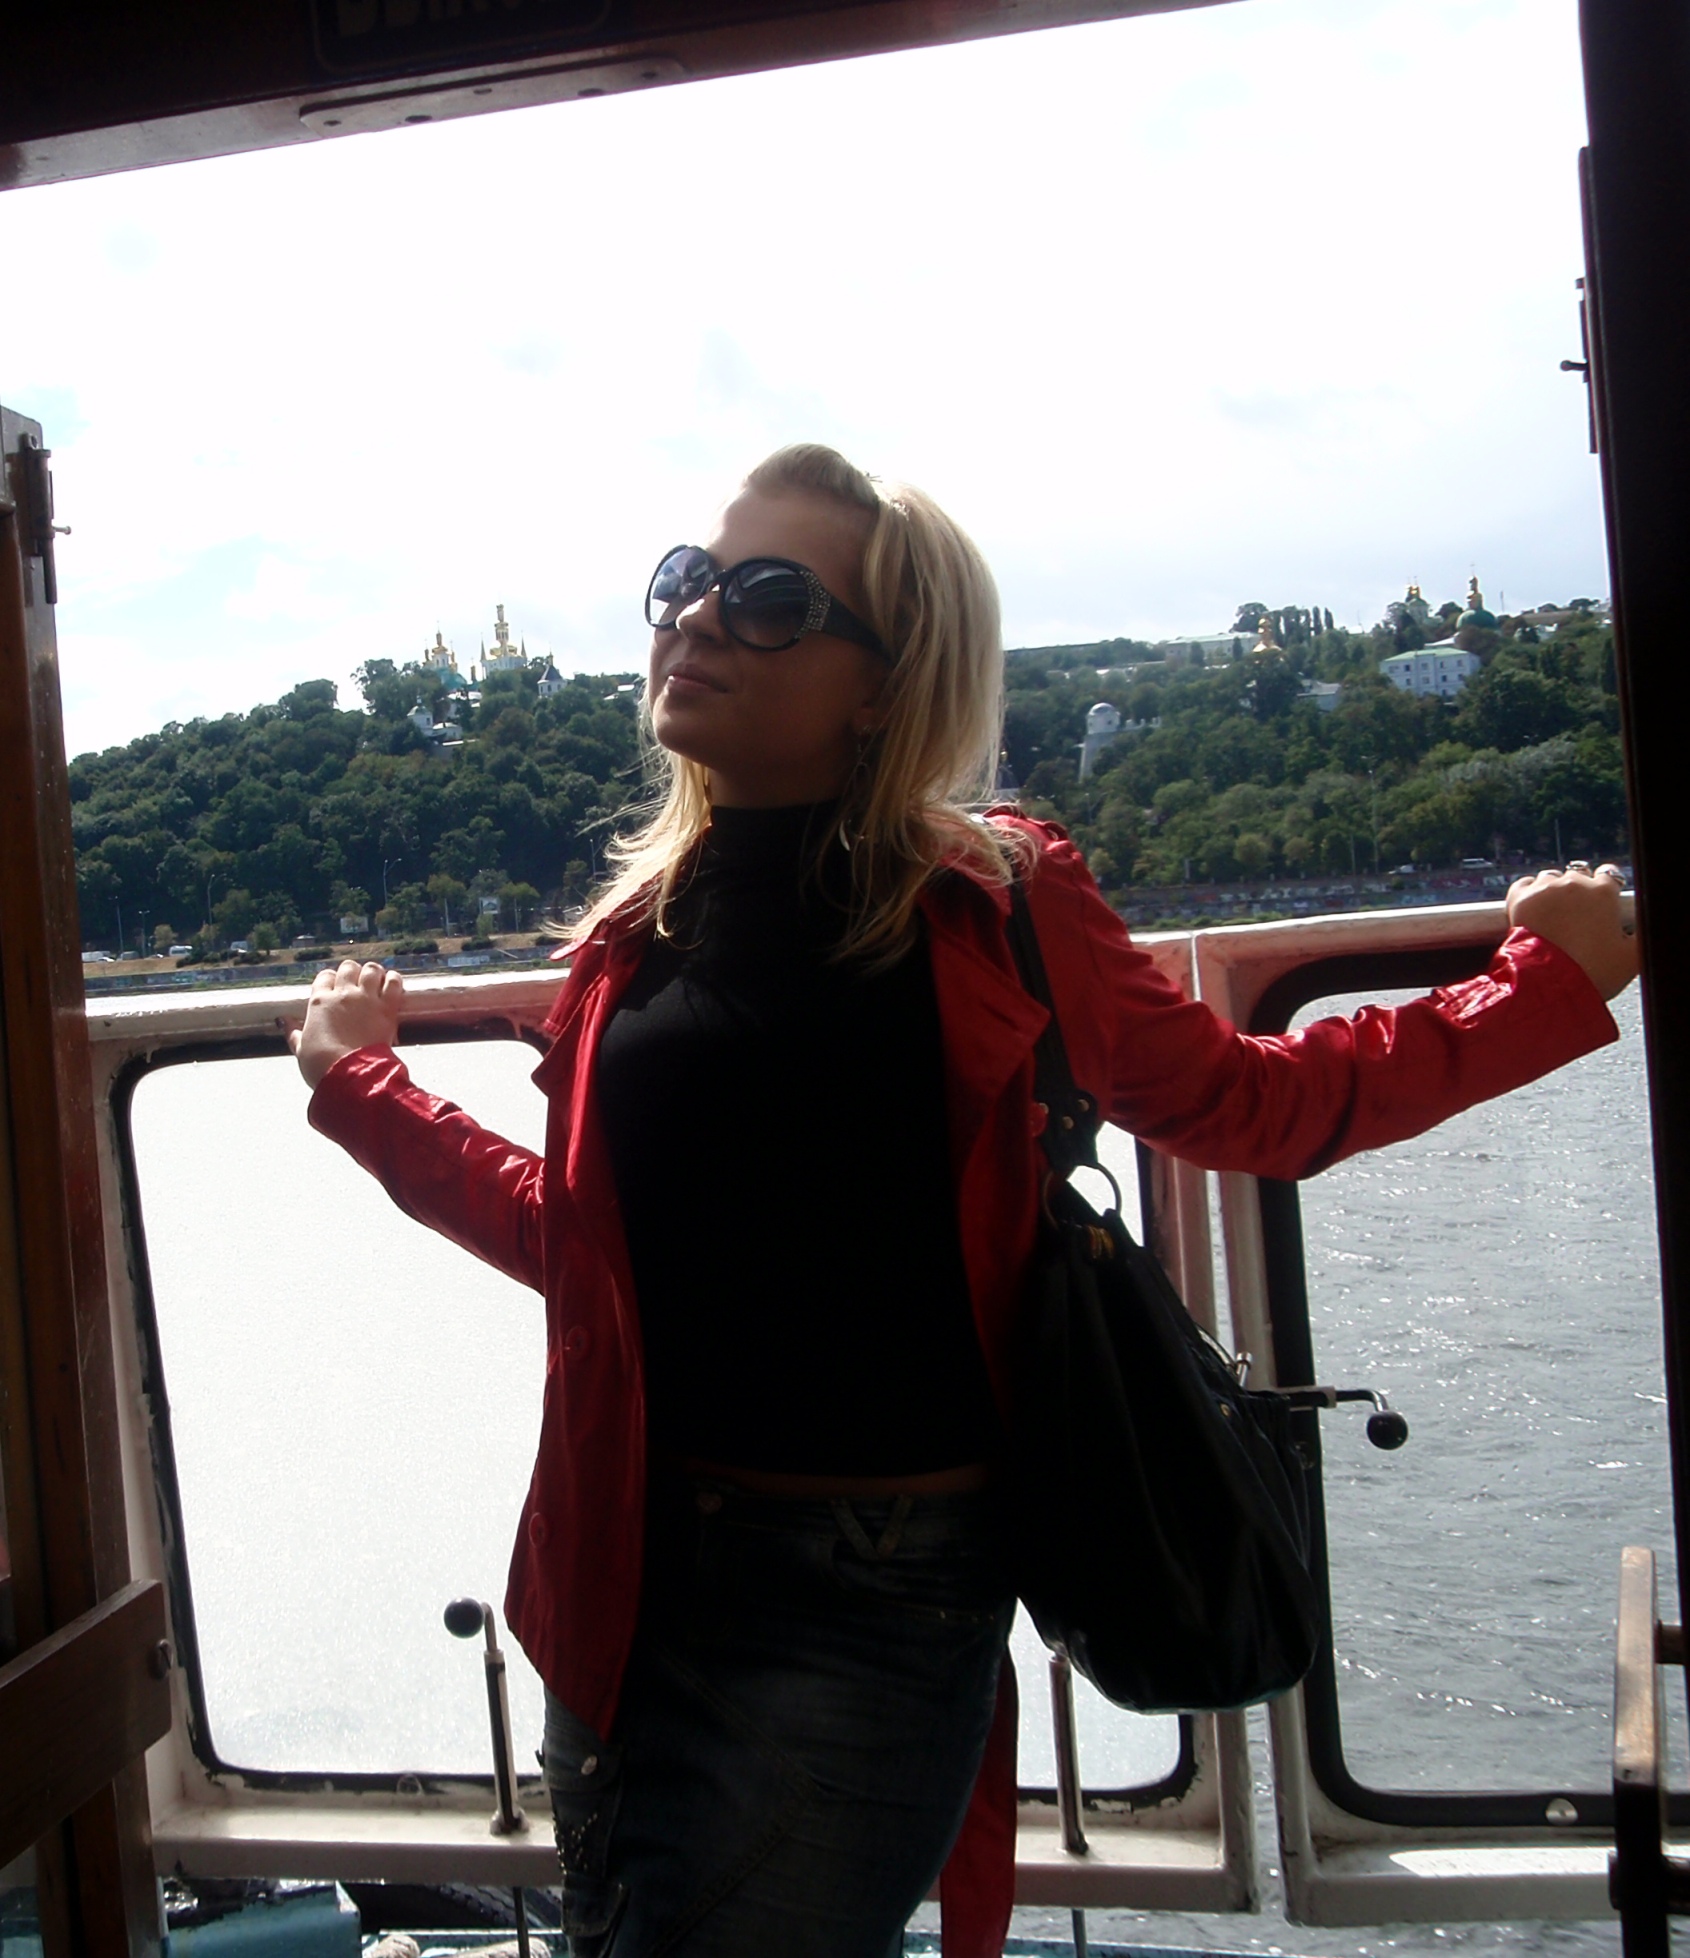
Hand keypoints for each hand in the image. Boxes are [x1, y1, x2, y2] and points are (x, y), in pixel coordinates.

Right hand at [287, 959, 403, 1088]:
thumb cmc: (323, 1065)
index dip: (330, 980)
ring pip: (371, 970)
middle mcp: (343, 994)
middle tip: (355, 984)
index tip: (333, 988)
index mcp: (320, 1002)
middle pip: (349, 967)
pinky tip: (391, 983)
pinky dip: (393, 980)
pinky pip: (394, 982)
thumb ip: (293, 1032)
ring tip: (374, 981)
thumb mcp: (301, 1049)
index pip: (325, 976)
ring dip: (373, 973)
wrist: (348, 1074)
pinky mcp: (387, 1008)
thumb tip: (284, 1022)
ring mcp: (366, 999)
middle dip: (352, 972)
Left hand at [1506, 864, 1637, 1001]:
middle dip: (1578, 892)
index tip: (1600, 901)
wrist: (1551, 984)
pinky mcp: (1520, 897)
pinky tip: (1532, 908)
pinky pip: (1524, 884)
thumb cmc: (1592, 972)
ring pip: (1551, 878)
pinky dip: (1528, 893)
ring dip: (1553, 891)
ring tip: (1553, 915)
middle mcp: (1575, 884)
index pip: (1609, 875)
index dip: (1604, 888)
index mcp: (1604, 893)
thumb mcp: (1633, 956)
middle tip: (1576, 915)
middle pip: (1578, 876)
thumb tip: (1644, 927)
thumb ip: (1643, 935)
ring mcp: (1545, 888)